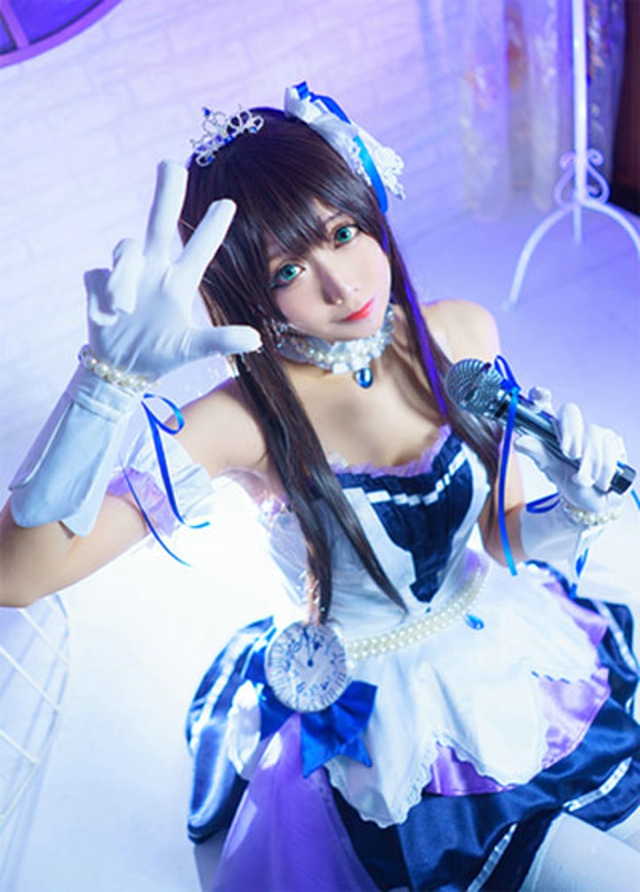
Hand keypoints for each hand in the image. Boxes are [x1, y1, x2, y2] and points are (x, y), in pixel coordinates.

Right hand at [83, 160, 260, 380]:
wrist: (121, 368)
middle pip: (159, 222)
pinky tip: (106, 318)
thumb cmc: (161, 355)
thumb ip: (221, 341)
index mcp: (178, 282)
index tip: (228, 202)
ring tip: (124, 310)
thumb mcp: (192, 348)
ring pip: (125, 250)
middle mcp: (154, 269)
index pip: (200, 249)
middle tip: (170, 163)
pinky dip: (104, 296)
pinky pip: (100, 275)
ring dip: (123, 281)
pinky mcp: (99, 280)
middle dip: (165, 193)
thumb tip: (257, 338)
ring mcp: (127, 273)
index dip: (213, 227)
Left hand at [514, 387, 626, 514]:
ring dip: (587, 462)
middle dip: (571, 433)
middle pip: (571, 412)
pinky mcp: (612, 441)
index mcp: (552, 429)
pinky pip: (610, 447)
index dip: (540, 397)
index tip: (540, 396)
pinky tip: (599, 481)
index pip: (544, 405)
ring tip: (581, 480)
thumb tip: (519, 441)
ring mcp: (594, 431)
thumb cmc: (568, 480)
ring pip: (591, 434)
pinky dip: (603, 467)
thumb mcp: (549, 468)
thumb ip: (536, 453)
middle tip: (569, 454)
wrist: (592, 499)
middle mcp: (573, 425)